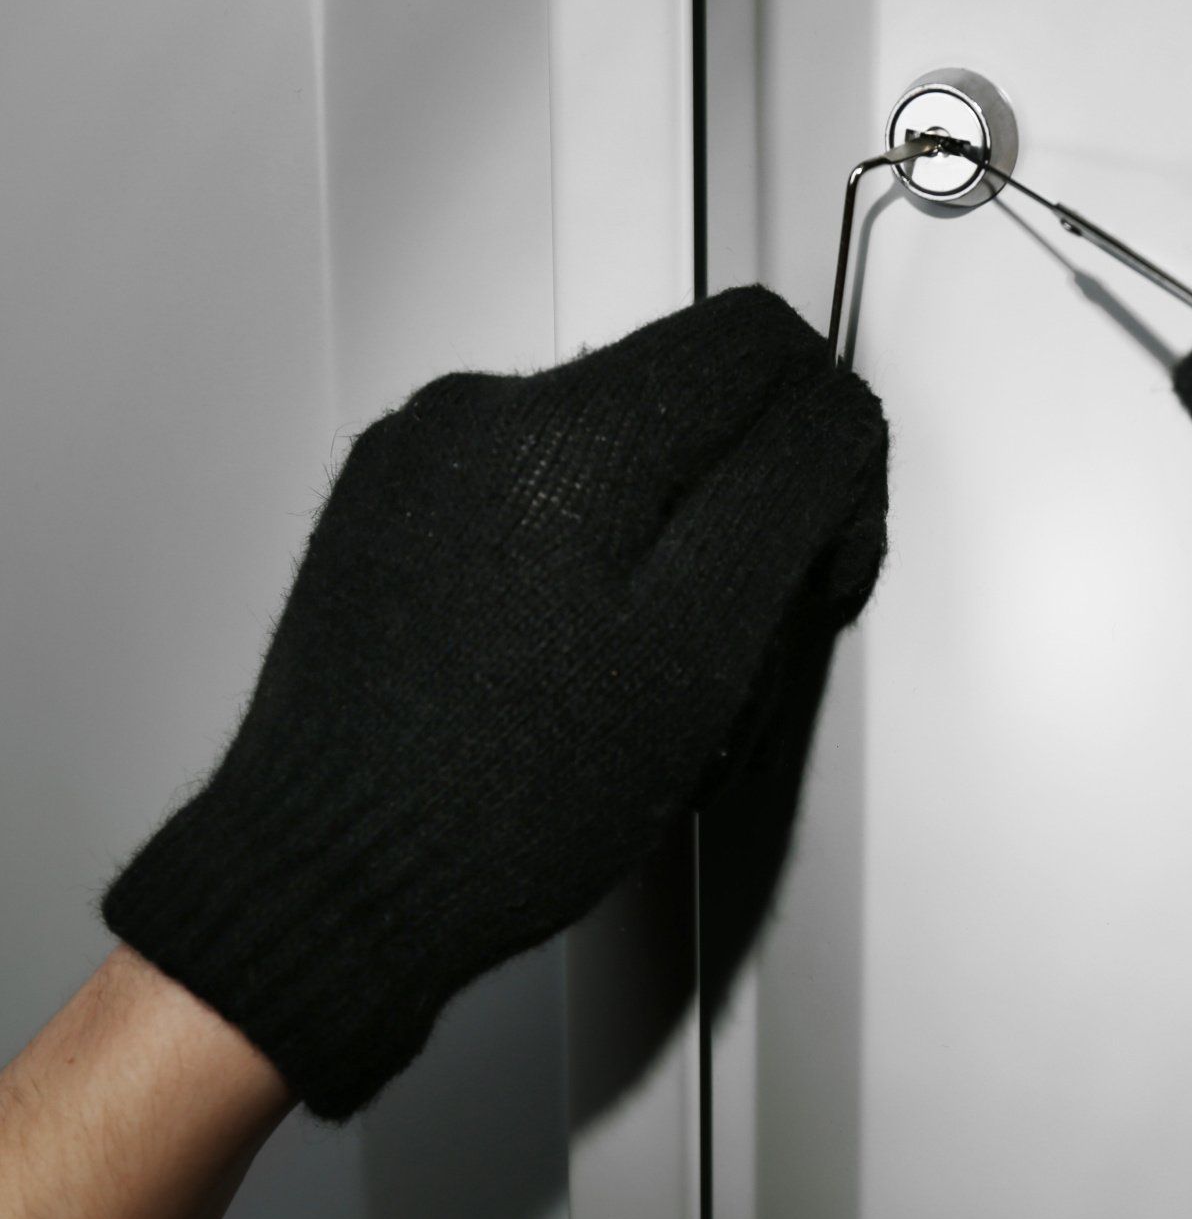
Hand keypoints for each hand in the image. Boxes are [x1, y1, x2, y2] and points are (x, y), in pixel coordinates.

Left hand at [102, 286, 887, 1117]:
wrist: (330, 876)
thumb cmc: (504, 799)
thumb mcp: (699, 648)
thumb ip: (786, 497)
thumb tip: (832, 416)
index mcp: (572, 430)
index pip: (762, 343)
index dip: (827, 451)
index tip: (813, 557)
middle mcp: (481, 409)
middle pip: (688, 385)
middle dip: (745, 495)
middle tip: (738, 627)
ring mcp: (423, 452)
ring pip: (617, 437)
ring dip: (664, 524)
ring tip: (637, 660)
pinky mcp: (389, 502)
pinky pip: (534, 480)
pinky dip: (583, 545)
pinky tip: (564, 648)